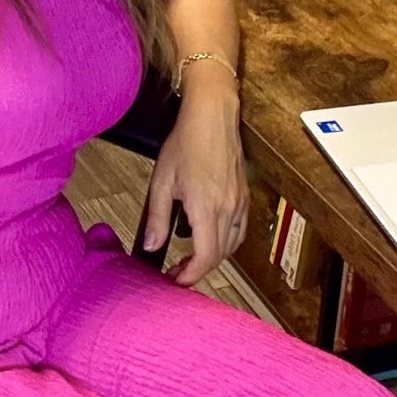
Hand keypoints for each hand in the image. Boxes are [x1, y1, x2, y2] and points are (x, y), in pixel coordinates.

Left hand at [141, 81, 248, 285]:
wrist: (212, 117)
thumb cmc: (186, 143)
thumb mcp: (162, 181)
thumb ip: (156, 217)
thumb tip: (151, 246)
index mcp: (206, 207)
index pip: (205, 257)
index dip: (191, 275)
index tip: (175, 279)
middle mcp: (228, 209)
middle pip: (219, 256)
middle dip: (198, 269)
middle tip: (177, 271)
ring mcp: (239, 203)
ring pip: (232, 245)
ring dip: (213, 257)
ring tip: (191, 257)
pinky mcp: (244, 196)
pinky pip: (239, 230)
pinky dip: (225, 241)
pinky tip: (209, 235)